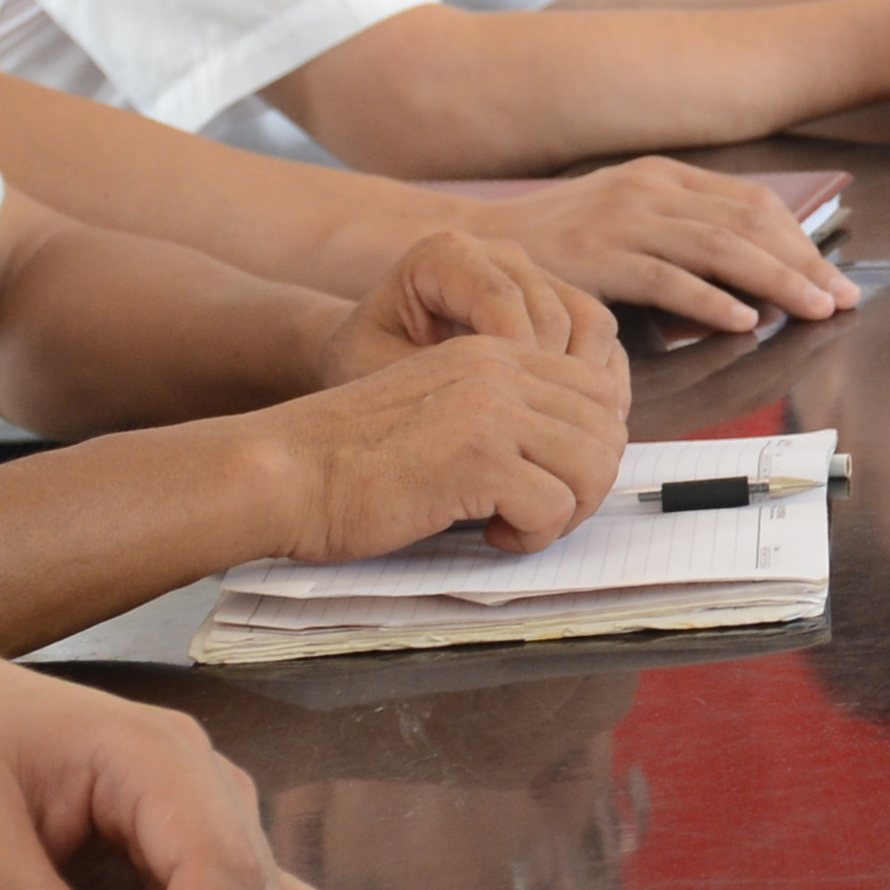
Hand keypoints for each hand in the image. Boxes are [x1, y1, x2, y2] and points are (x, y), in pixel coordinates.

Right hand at [250, 335, 625, 560]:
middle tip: (539, 513)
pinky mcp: (475, 459)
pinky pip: (553, 506)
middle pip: (606, 428)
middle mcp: (498, 371)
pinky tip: (490, 536)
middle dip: (587, 483)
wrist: (282, 472)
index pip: (596, 391)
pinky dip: (533, 536)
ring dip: (565, 511)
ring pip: (593, 466)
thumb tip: (576, 456)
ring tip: (516, 525)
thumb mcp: (438, 410)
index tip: (551, 481)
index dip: (589, 447)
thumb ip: (501, 413)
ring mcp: (489, 411)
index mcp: (491, 353)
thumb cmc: (350, 459)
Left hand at [317, 231, 625, 413]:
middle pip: (559, 314)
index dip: (515, 366)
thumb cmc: (361, 364)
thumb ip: (425, 381)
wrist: (366, 353)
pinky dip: (601, 386)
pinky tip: (583, 432)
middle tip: (542, 447)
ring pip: (593, 324)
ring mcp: (537, 276)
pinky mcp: (562, 303)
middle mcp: (501, 255)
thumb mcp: (373, 369)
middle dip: (555, 386)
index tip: (505, 423)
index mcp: (447, 255)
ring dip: (589, 387)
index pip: (502, 303)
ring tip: (567, 442)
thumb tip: (490, 411)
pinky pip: (602, 340)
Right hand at [462, 159, 853, 334]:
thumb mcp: (626, 228)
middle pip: (749, 222)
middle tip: (844, 300)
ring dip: (776, 280)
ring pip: (720, 246)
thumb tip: (757, 281)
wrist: (471, 250)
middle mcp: (649, 189)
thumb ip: (683, 242)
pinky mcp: (595, 254)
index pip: (753, 205)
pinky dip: (711, 299)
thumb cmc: (558, 251)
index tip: (836, 279)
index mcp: (664, 177)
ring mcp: (621, 217)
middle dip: (804, 262)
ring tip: (815, 310)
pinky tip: (745, 321)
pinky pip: (666, 276)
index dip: (801, 243)